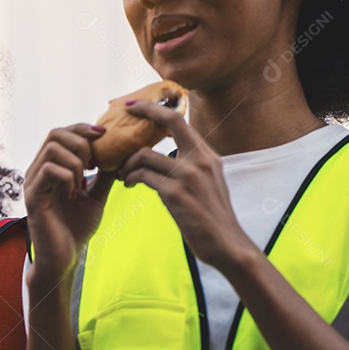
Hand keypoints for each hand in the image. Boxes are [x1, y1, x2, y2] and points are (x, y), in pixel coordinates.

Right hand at [24, 124, 115, 283]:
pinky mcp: (33, 196)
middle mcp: (37, 170)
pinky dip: (68, 177)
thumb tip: (121, 155)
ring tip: (84, 181)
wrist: (65, 257)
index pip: (62, 133)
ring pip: (53, 150)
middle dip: (81, 142)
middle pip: (55, 133)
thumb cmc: (76, 227)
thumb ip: (105, 175)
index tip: (105, 135)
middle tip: (95, 163)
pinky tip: (74, 193)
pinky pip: (49, 171)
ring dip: (76, 162)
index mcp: (50, 166)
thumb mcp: (96, 196)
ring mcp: (33, 182)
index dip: (83, 128)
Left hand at [117, 100, 255, 269]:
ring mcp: (189, 175)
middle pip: (168, 122)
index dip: (155, 108)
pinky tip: (127, 184)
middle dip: (142, 113)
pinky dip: (129, 178)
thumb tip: (165, 156)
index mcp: (208, 155)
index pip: (180, 120)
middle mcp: (201, 160)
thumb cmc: (211, 217)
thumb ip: (190, 166)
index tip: (134, 105)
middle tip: (122, 119)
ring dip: (127, 164)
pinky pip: (142, 176)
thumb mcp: (208, 183)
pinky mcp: (176, 193)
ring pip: (144, 155)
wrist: (226, 244)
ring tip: (122, 175)